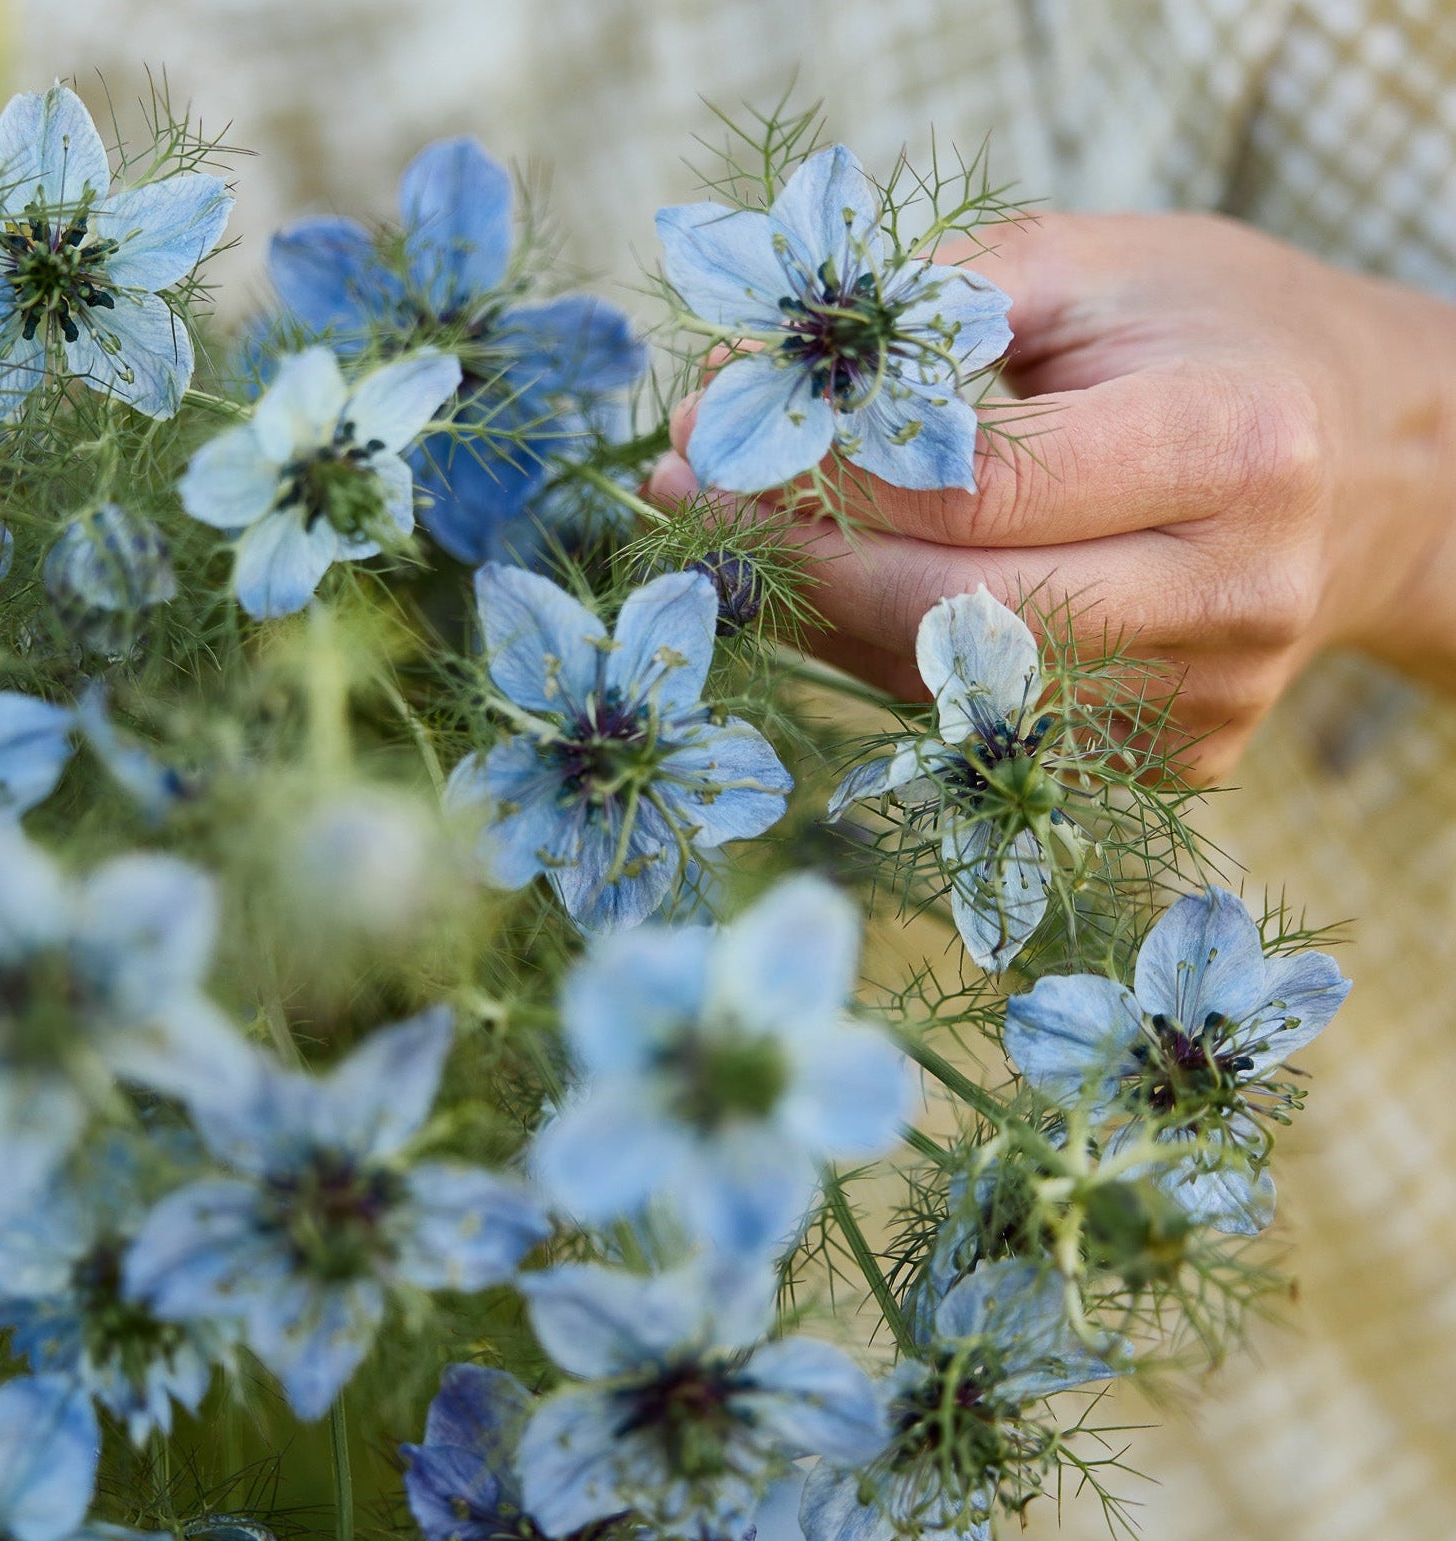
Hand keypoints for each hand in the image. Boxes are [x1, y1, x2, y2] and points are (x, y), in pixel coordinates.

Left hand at [648, 211, 1455, 778]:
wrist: (1369, 470)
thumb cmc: (1221, 339)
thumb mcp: (1098, 267)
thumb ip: (927, 306)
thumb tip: (748, 380)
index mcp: (1235, 449)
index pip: (976, 493)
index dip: (821, 475)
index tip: (709, 434)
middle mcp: (1231, 598)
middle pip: (951, 617)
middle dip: (793, 563)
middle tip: (686, 503)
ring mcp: (1207, 701)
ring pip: (951, 689)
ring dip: (823, 617)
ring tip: (744, 538)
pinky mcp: (1175, 759)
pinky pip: (985, 726)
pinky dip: (894, 661)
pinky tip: (848, 592)